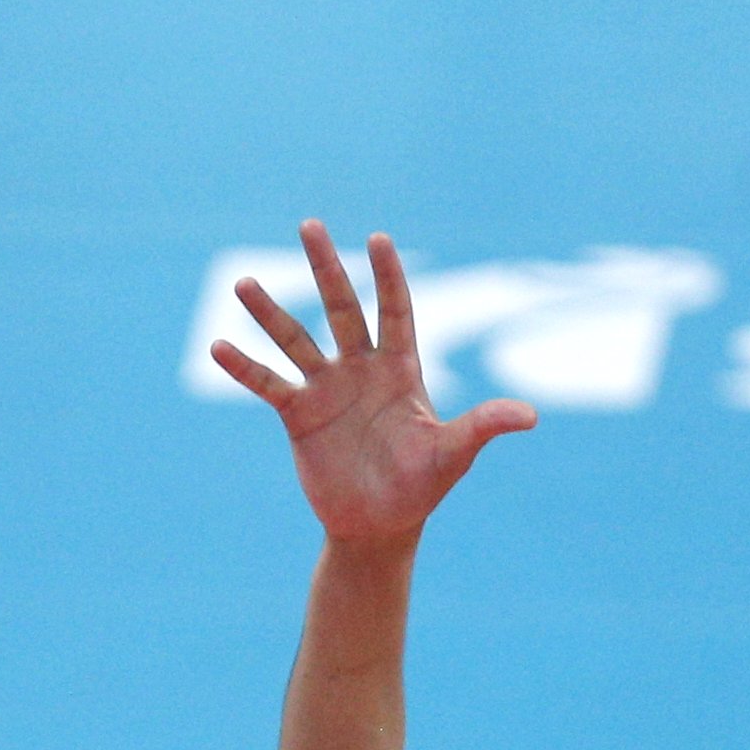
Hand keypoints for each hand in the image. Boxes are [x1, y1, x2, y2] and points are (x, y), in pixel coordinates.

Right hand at [212, 221, 536, 545]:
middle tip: (309, 224)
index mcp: (400, 370)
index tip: (379, 239)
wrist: (380, 525)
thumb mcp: (454, 455)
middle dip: (326, 268)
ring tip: (244, 283)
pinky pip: (268, 384)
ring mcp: (327, 389)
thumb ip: (483, 427)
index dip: (388, 277)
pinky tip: (218, 346)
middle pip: (341, 308)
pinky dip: (244, 367)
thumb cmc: (422, 487)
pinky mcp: (298, 415)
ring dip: (270, 313)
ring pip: (296, 340)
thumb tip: (531, 416)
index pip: (395, 311)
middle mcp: (360, 369)